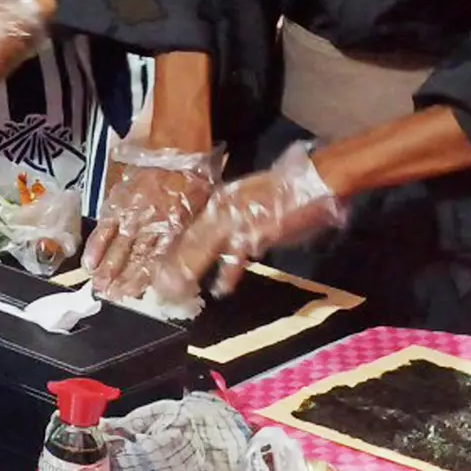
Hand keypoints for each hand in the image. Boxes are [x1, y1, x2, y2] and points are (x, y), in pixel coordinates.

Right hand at [83, 138, 219, 313]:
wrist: (176, 145)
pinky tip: (89, 263)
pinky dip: (97, 246)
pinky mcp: (118, 201)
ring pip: (119, 246)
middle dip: (125, 280)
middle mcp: (152, 223)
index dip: (149, 278)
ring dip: (108, 269)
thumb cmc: (193, 174)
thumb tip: (183, 253)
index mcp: (174, 226)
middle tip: (115, 298)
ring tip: (100, 289)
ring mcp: (132, 213)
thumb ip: (189, 231)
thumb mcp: (203, 206)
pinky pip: (104, 226)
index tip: (141, 294)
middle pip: (136, 257)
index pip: (160, 259)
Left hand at [168, 140, 345, 298]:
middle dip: (171, 264)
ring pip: (202, 249)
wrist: (314, 180)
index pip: (188, 229)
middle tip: (157, 287)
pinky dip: (228, 275)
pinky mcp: (254, 232)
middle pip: (188, 240)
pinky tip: (220, 290)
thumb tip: (223, 244)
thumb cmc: (286, 192)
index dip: (172, 249)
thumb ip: (233, 220)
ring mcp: (236, 219)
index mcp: (219, 201)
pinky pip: (236, 258)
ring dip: (188, 271)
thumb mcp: (249, 201)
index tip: (157, 267)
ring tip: (175, 290)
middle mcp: (221, 208)